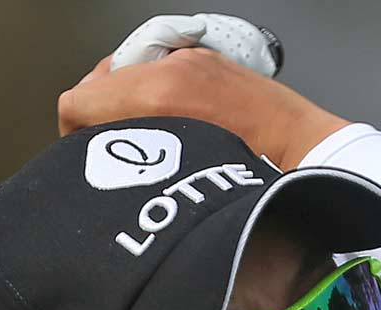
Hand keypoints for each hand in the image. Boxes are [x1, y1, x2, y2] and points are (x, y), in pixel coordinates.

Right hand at [56, 47, 348, 170]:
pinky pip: (154, 68)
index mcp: (160, 95)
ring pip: (125, 73)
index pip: (79, 102)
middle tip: (114, 153)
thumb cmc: (247, 177)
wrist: (305, 153)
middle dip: (97, 117)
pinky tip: (169, 123)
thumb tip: (98, 154)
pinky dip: (149, 91)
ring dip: (122, 103)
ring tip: (143, 139)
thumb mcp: (174, 178)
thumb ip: (128, 156)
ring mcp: (190, 59)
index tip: (87, 159)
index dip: (74, 136)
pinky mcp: (205, 59)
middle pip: (98, 83)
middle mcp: (171, 68)